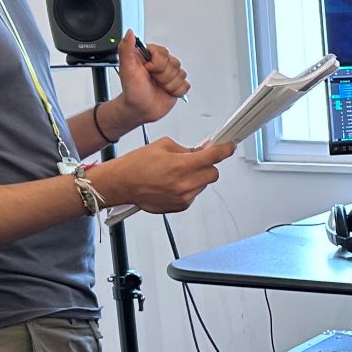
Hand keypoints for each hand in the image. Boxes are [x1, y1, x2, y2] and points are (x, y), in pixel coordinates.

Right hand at [88, 137, 234, 212]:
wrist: (121, 184)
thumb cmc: (136, 165)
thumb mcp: (163, 146)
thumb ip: (186, 149)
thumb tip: (201, 150)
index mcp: (181, 165)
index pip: (213, 157)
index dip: (225, 150)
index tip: (229, 147)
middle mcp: (184, 184)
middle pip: (213, 174)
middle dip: (207, 165)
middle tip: (196, 160)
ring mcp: (183, 197)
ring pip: (203, 184)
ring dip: (196, 177)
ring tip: (176, 173)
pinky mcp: (180, 206)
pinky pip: (194, 194)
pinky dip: (188, 188)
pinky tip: (172, 183)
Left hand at [113, 30, 189, 125]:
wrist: (140, 110)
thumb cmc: (132, 91)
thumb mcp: (126, 69)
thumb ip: (126, 48)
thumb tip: (129, 33)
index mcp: (149, 56)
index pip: (163, 52)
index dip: (157, 64)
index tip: (147, 71)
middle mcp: (160, 63)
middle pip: (174, 63)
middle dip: (163, 76)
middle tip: (153, 81)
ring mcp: (169, 74)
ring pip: (181, 74)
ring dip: (169, 85)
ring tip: (158, 87)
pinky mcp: (177, 84)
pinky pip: (185, 84)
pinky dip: (176, 91)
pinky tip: (166, 92)